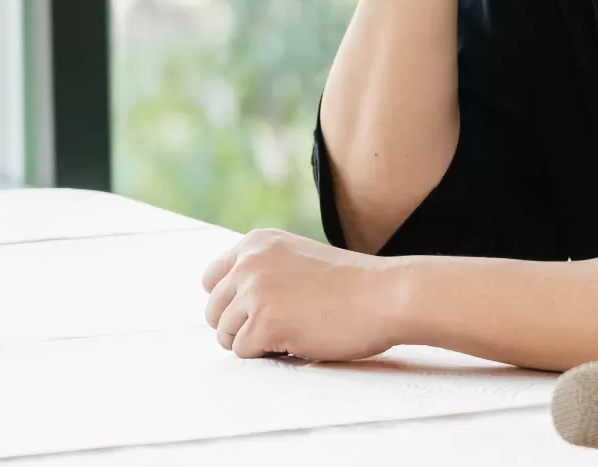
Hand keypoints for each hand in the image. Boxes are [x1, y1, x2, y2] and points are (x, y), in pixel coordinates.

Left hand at [201, 230, 402, 361]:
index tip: (258, 310)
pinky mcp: (264, 322)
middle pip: (214, 311)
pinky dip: (267, 355)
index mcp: (257, 243)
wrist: (386, 295)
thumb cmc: (351, 284)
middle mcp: (249, 262)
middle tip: (279, 327)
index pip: (211, 279)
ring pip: (224, 334)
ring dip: (253, 342)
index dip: (231, 302)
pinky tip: (298, 340)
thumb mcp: (298, 259)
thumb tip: (228, 306)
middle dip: (240, 326)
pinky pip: (243, 353)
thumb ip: (264, 271)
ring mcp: (254, 292)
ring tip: (292, 331)